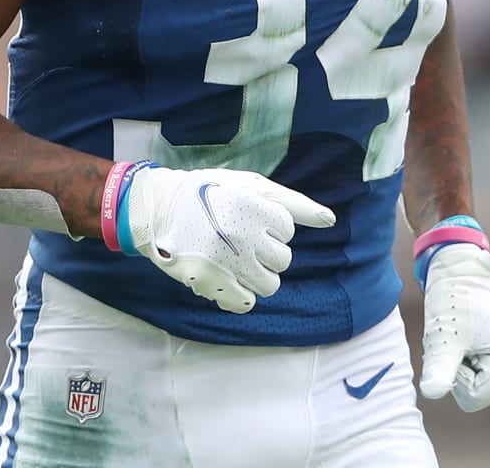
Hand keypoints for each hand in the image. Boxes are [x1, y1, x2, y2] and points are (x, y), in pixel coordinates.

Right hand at [121, 166, 335, 313]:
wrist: (160, 208)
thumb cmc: (211, 193)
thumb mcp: (251, 185)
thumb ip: (293, 203)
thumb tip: (329, 220)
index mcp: (252, 206)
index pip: (287, 230)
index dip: (271, 226)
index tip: (249, 218)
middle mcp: (241, 234)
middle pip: (283, 261)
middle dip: (267, 252)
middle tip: (243, 240)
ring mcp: (225, 260)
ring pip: (270, 285)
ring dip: (257, 275)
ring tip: (237, 260)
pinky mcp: (208, 281)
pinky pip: (246, 303)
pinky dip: (240, 294)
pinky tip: (228, 276)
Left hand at [418, 243, 489, 410]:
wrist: (459, 272)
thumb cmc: (453, 300)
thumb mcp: (445, 337)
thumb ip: (440, 367)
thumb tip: (432, 393)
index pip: (473, 398)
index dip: (456, 372)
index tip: (461, 341)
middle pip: (474, 395)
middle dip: (457, 369)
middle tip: (459, 337)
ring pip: (472, 388)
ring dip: (457, 364)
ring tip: (463, 336)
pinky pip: (473, 377)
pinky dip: (461, 360)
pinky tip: (465, 338)